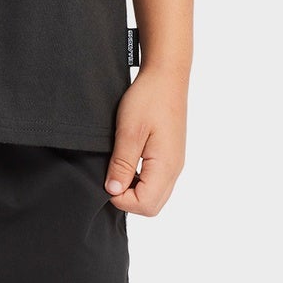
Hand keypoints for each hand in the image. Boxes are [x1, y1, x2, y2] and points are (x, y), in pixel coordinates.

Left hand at [104, 68, 188, 216]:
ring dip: (135, 191)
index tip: (108, 179)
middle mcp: (174, 170)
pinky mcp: (171, 157)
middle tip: (112, 176)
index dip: (121, 199)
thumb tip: (114, 191)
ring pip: (155, 196)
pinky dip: (141, 181)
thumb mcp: (129, 131)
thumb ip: (122, 164)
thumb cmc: (148, 99)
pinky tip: (128, 162)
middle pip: (152, 206)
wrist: (166, 77)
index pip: (145, 205)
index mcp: (165, 166)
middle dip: (128, 200)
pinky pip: (157, 182)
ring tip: (119, 168)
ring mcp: (174, 164)